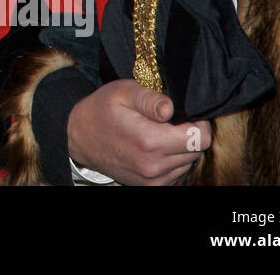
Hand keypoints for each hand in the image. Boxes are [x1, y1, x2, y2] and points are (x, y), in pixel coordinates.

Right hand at [66, 79, 209, 185]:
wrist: (79, 138)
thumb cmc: (101, 111)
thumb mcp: (122, 92)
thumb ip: (149, 99)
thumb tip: (171, 108)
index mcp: (150, 142)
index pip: (200, 138)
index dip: (199, 123)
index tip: (185, 114)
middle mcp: (154, 166)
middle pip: (196, 151)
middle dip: (188, 134)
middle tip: (167, 121)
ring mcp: (152, 179)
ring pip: (187, 162)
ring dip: (180, 148)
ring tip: (158, 133)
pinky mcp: (150, 186)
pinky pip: (176, 173)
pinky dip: (171, 159)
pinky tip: (154, 147)